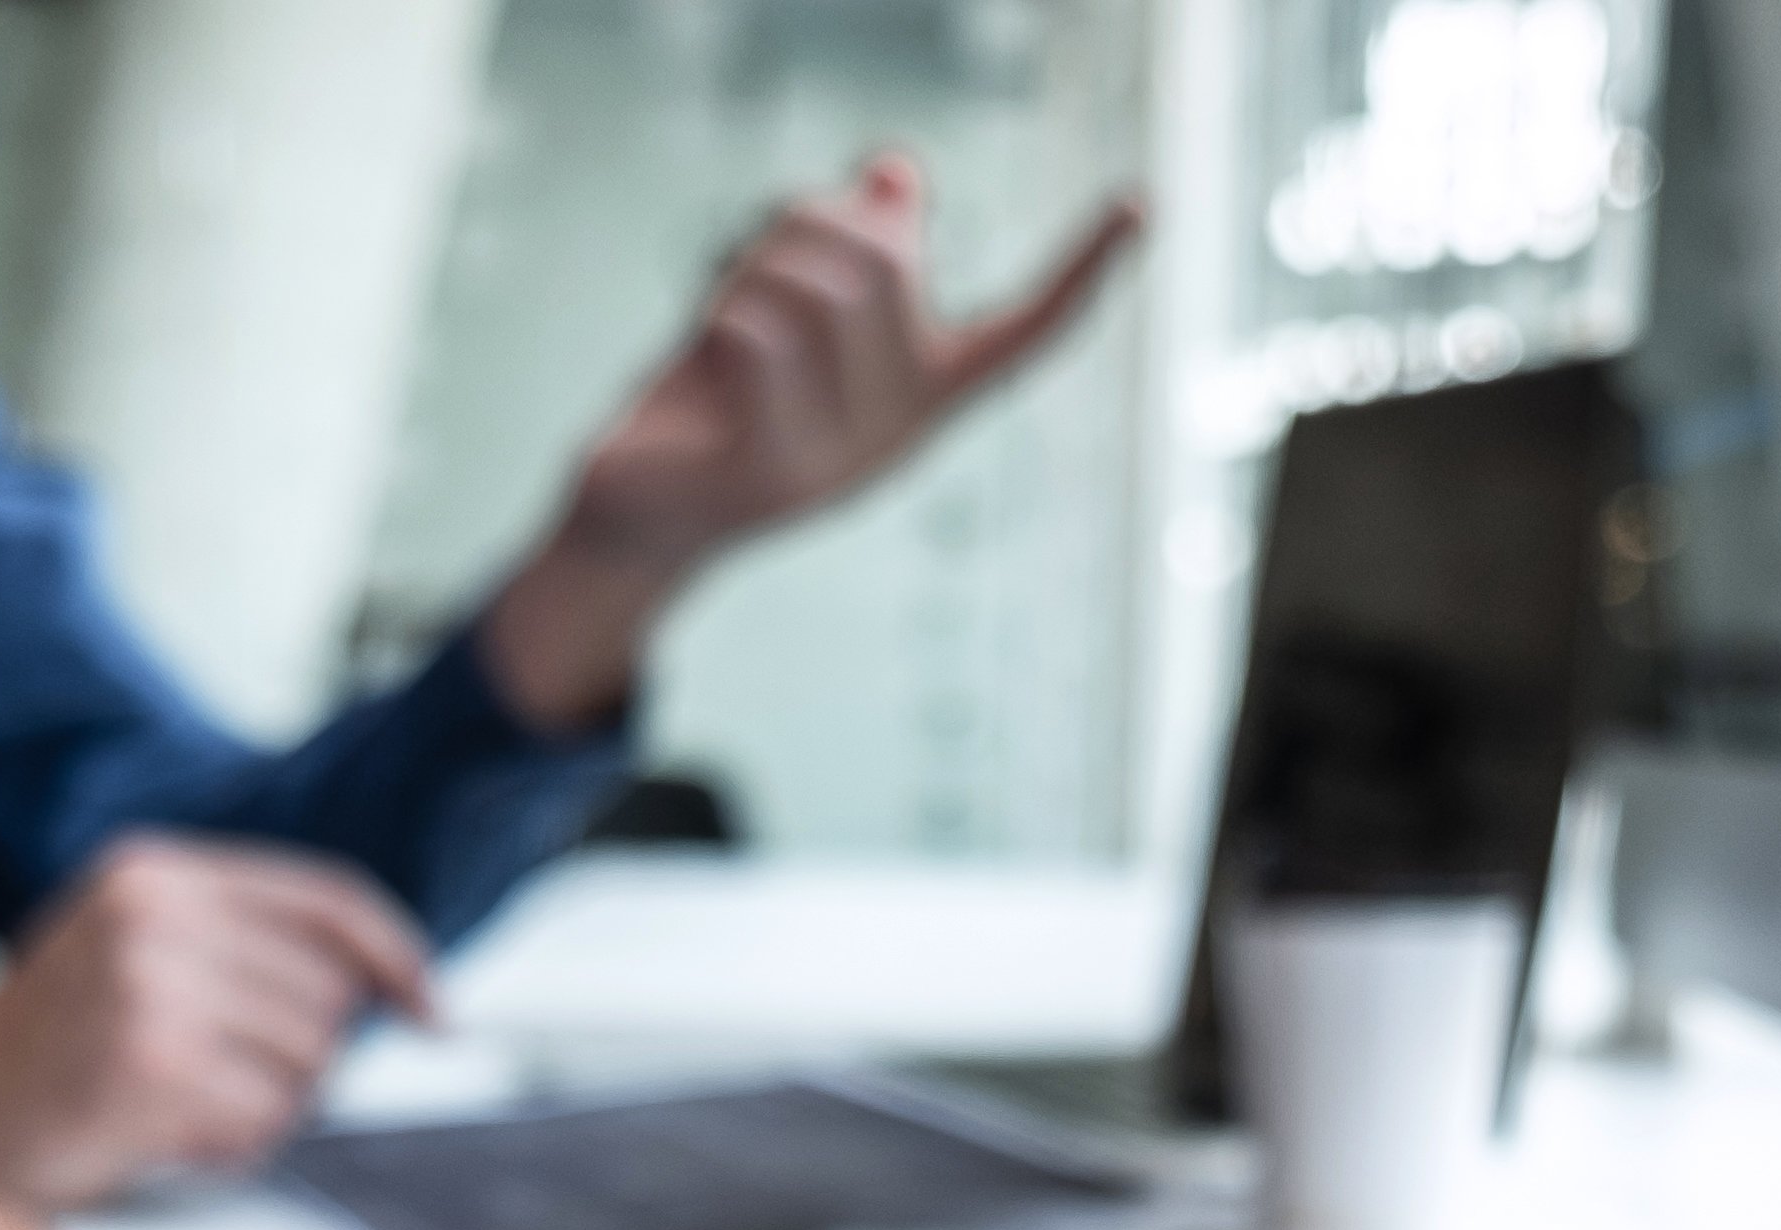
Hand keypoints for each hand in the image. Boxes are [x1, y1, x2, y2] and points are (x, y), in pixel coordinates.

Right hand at [0, 834, 436, 1214]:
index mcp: (153, 873)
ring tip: (181, 1102)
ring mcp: (153, 988)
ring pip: (308, 1063)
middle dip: (296, 1054)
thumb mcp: (132, 949)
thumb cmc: (49, 1050)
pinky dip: (233, 1143)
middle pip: (328, 997)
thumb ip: (236, 943)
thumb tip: (380, 983)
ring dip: (264, 1104)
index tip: (429, 1006)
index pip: (325, 900)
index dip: (395, 956)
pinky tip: (168, 1132)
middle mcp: (154, 915)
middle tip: (214, 1075)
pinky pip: (266, 1119)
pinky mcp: (155, 1068)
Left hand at [483, 158, 1145, 729]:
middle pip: (884, 263)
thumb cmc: (719, 396)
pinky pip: (764, 339)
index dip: (1085, 268)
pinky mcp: (778, 475)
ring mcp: (845, 462)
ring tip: (726, 312)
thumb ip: (855, 241)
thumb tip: (900, 170)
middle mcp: (903, 433)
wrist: (638, 508)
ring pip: (820, 291)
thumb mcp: (793, 309)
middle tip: (758, 260)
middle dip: (807, 227)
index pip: (1027, 328)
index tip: (1142, 202)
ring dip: (754, 267)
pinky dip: (725, 313)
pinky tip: (707, 350)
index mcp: (927, 393)